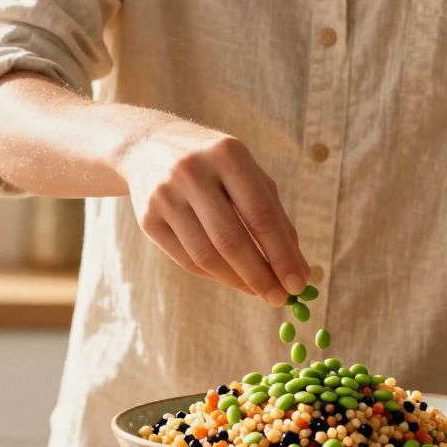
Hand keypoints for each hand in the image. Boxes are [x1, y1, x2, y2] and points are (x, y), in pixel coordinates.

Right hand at [120, 120, 309, 304]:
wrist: (148, 147)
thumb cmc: (215, 166)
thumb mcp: (248, 176)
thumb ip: (275, 218)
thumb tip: (299, 269)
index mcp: (227, 155)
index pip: (260, 215)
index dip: (282, 255)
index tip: (298, 284)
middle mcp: (192, 173)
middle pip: (231, 241)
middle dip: (260, 276)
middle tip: (280, 299)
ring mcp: (165, 196)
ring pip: (207, 256)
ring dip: (238, 281)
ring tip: (259, 291)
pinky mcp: (148, 219)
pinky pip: (187, 260)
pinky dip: (215, 276)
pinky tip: (232, 278)